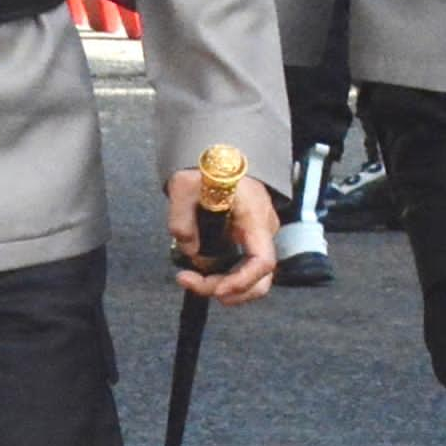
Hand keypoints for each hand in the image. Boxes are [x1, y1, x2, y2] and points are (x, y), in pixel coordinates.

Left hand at [166, 167, 279, 307]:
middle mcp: (263, 231)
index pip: (263, 261)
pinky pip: (242, 267)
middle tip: (190, 283)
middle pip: (261, 279)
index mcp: (255, 217)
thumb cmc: (205, 167)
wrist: (219, 155)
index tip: (215, 289)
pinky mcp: (247, 238)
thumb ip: (182, 219)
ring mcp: (257, 236)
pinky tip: (198, 272)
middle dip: (229, 291)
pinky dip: (223, 277)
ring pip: (252, 277)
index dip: (242, 282)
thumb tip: (188, 251)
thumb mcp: (183, 187)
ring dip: (223, 286)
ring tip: (189, 279)